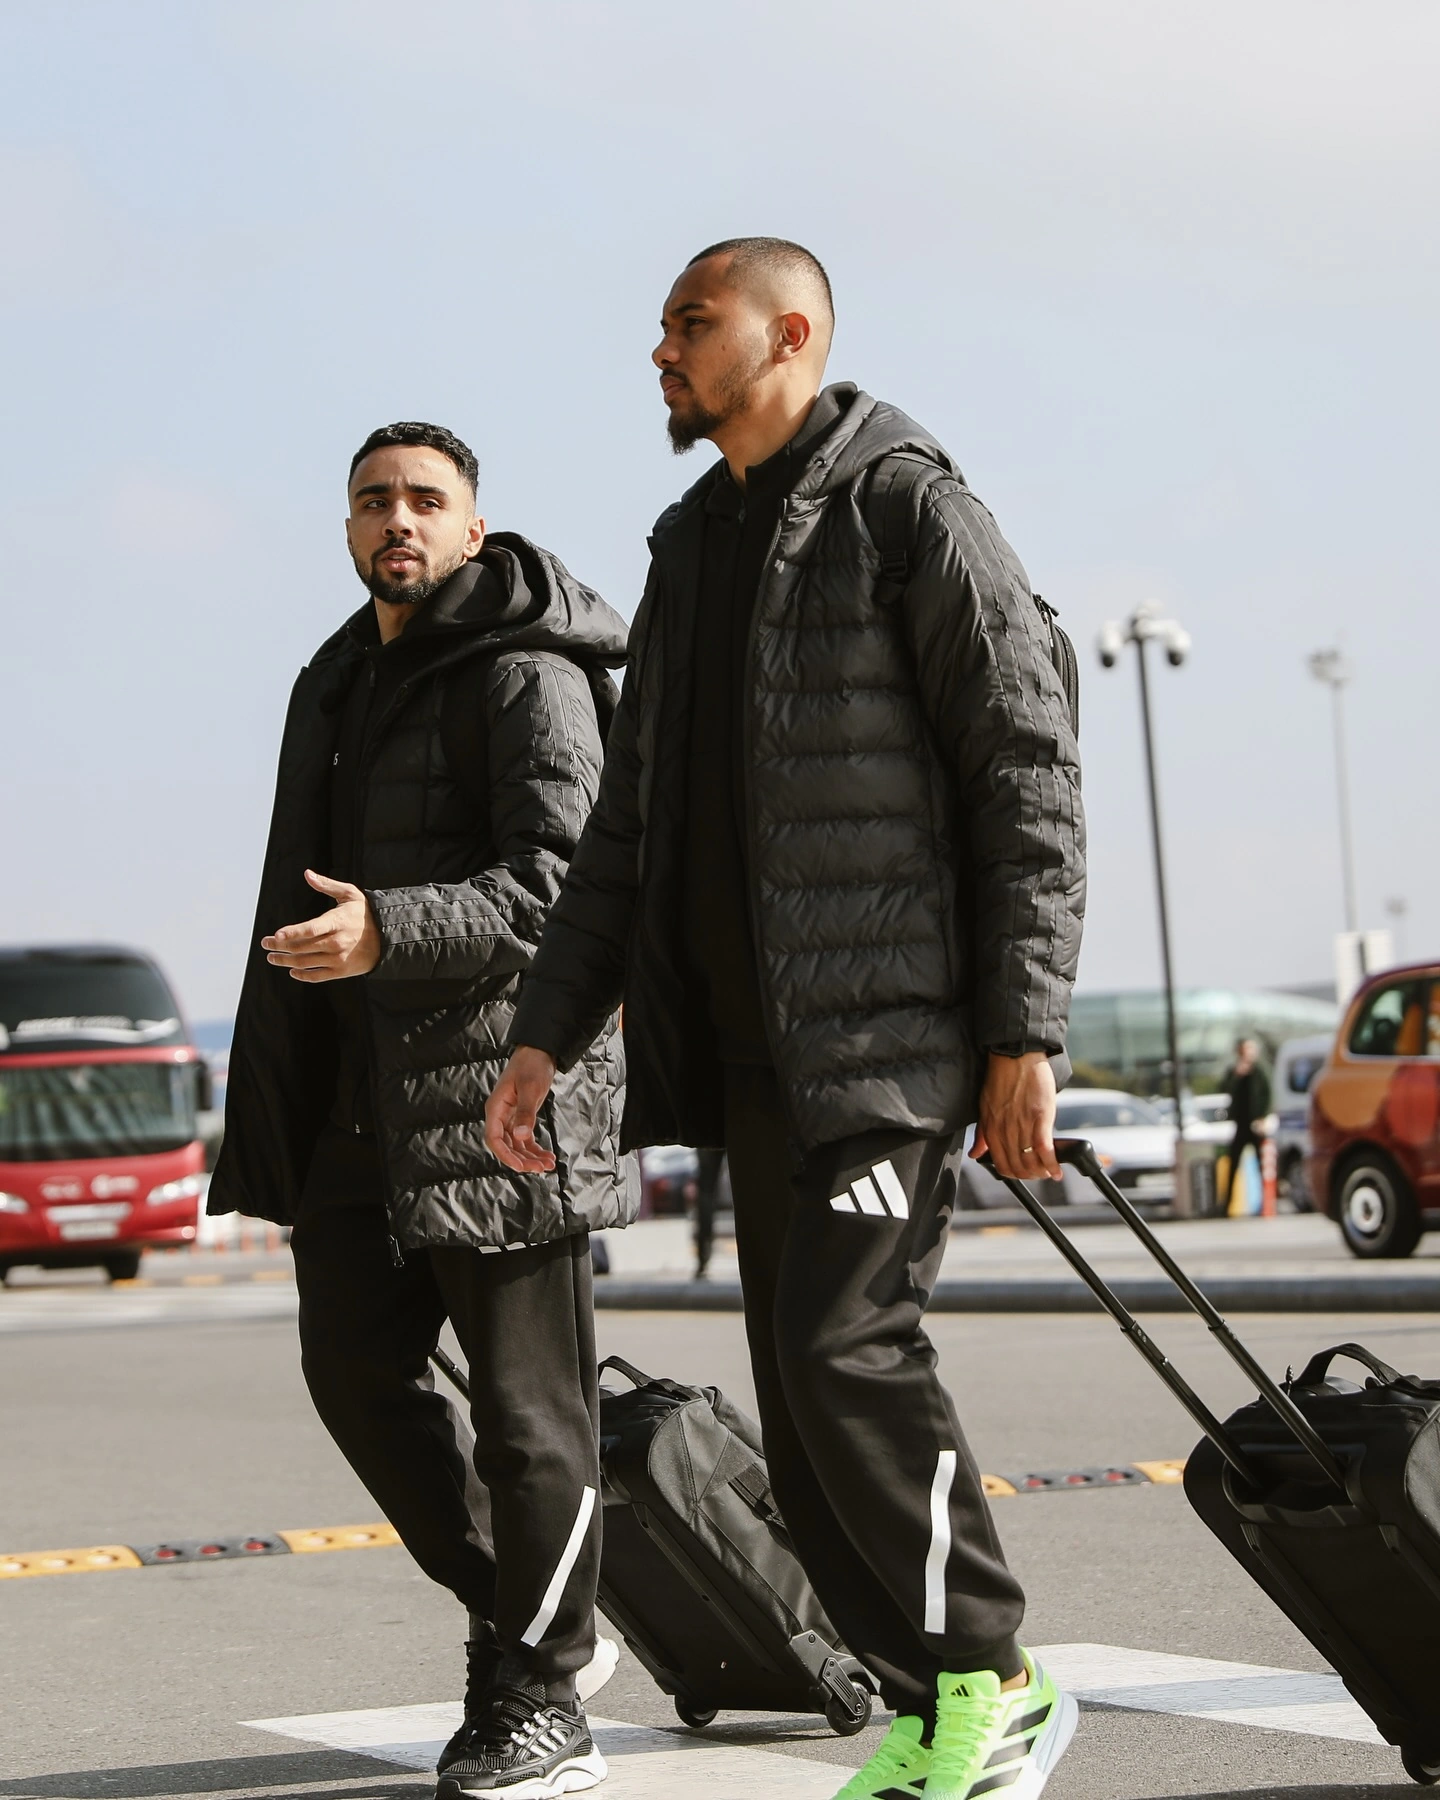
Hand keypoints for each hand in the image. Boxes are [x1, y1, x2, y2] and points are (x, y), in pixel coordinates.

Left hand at [261, 871, 381, 982]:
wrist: (387, 938)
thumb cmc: (364, 913)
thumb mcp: (350, 894)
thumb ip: (326, 885)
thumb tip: (307, 874)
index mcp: (337, 922)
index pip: (311, 929)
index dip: (292, 933)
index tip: (276, 935)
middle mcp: (337, 942)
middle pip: (302, 947)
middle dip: (280, 946)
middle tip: (265, 944)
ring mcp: (338, 958)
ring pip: (305, 962)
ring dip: (285, 961)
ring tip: (273, 957)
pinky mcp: (341, 971)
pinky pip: (317, 976)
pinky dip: (302, 975)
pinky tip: (292, 971)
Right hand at [486, 1046, 558, 1172]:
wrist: (539, 1052)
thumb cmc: (531, 1065)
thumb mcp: (530, 1089)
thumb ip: (525, 1113)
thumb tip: (521, 1136)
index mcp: (496, 1108)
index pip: (494, 1138)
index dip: (505, 1155)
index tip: (521, 1166)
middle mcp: (500, 1115)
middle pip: (505, 1145)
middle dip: (522, 1159)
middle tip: (540, 1168)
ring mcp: (510, 1117)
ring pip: (516, 1145)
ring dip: (530, 1157)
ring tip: (547, 1165)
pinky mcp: (521, 1117)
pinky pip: (525, 1139)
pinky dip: (535, 1149)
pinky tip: (547, 1156)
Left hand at [971, 1051, 1060, 1180]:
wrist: (1016, 1056)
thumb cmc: (1000, 1079)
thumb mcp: (985, 1107)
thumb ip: (982, 1134)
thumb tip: (975, 1154)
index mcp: (991, 1129)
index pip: (1000, 1164)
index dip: (1013, 1174)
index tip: (1022, 1175)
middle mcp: (1005, 1130)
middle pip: (1017, 1167)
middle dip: (1030, 1176)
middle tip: (1039, 1175)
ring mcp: (1023, 1125)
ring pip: (1031, 1162)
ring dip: (1041, 1173)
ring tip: (1049, 1173)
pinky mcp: (1040, 1117)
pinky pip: (1045, 1149)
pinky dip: (1052, 1164)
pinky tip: (1057, 1171)